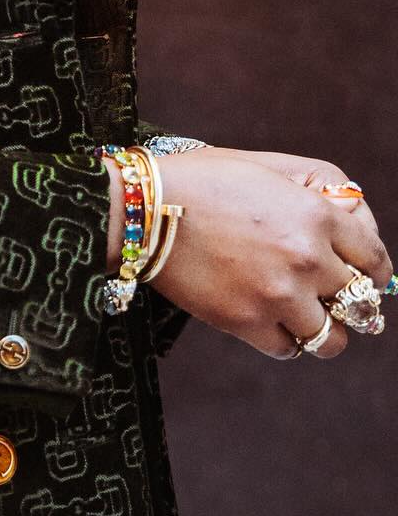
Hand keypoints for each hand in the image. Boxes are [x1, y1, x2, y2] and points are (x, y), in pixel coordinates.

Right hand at [142, 146, 393, 359]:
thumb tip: (352, 220)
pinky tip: (270, 321)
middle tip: (329, 295)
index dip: (373, 271)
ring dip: (324, 329)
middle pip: (359, 302)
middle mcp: (307, 258)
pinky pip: (289, 349)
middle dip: (347, 299)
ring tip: (304, 317)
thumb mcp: (265, 166)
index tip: (364, 276)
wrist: (141, 207)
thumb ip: (317, 188)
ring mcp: (278, 294)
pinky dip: (286, 340)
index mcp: (316, 215)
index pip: (375, 260)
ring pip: (332, 339)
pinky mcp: (246, 321)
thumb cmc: (201, 179)